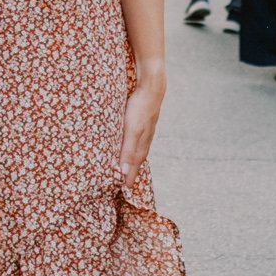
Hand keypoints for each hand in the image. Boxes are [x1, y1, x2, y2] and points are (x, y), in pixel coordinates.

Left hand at [117, 70, 164, 185]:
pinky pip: (141, 136)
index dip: (131, 175)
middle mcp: (146, 136)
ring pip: (141, 146)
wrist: (151, 87)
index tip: (126, 187)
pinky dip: (138, 144)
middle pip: (139, 157)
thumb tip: (123, 171)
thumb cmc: (140, 109)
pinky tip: (136, 141)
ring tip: (133, 165)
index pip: (135, 163)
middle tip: (129, 181)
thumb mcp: (131, 130)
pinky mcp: (146, 118)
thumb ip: (127, 150)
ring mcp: (147, 127)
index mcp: (141, 142)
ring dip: (136, 157)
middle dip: (134, 169)